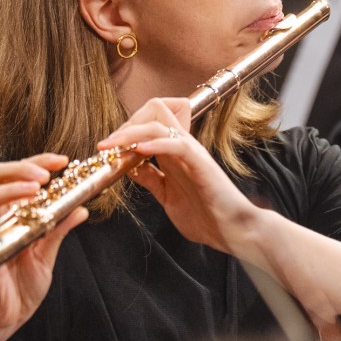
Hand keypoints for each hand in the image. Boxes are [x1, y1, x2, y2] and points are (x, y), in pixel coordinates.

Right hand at [0, 154, 86, 340]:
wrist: (4, 321)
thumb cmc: (20, 290)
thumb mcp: (46, 256)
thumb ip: (59, 230)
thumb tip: (81, 209)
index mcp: (13, 216)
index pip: (19, 179)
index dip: (38, 163)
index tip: (62, 160)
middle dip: (23, 166)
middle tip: (48, 171)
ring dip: (14, 186)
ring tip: (37, 186)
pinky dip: (5, 216)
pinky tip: (24, 214)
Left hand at [99, 97, 261, 256]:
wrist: (232, 231)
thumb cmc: (206, 217)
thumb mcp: (167, 195)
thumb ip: (151, 179)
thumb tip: (129, 167)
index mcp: (174, 153)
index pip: (151, 119)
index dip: (127, 128)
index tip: (109, 148)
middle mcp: (182, 147)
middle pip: (154, 109)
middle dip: (126, 123)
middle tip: (107, 146)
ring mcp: (191, 153)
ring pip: (159, 123)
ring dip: (130, 132)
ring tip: (111, 147)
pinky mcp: (200, 163)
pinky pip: (175, 144)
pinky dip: (154, 145)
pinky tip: (139, 152)